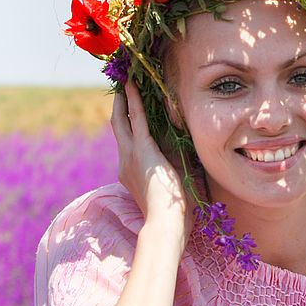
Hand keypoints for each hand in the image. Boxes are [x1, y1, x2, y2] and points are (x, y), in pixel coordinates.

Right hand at [110, 80, 195, 237]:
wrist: (166, 225)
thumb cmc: (175, 213)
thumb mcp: (175, 184)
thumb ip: (177, 164)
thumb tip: (186, 147)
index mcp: (132, 172)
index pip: (129, 142)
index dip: (128, 124)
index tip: (130, 110)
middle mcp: (126, 163)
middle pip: (119, 127)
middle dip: (119, 106)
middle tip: (122, 87)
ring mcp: (130, 157)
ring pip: (122, 121)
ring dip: (125, 99)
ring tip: (127, 80)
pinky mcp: (141, 151)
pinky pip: (137, 120)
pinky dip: (135, 102)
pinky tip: (133, 86)